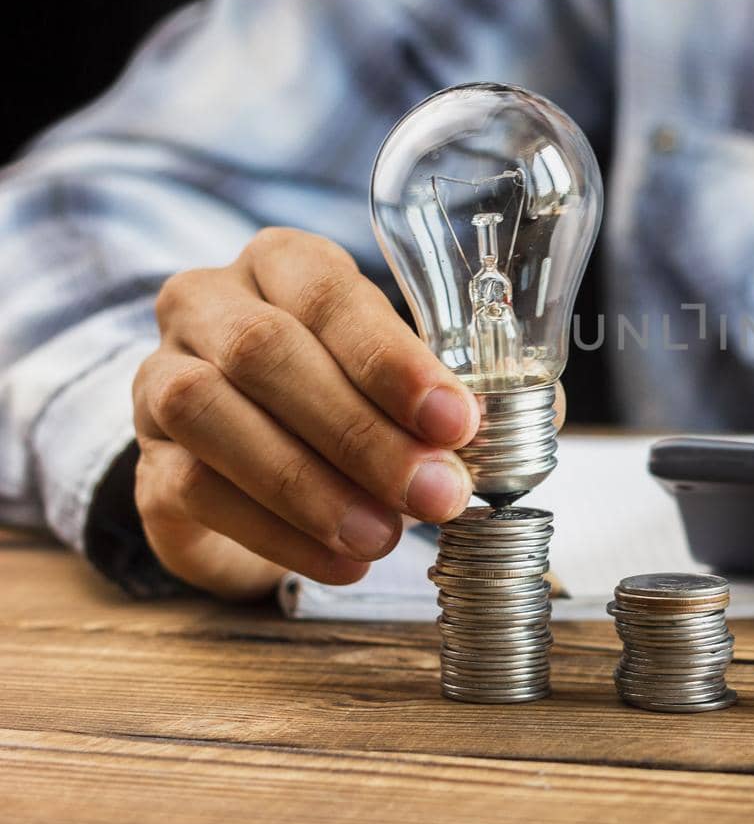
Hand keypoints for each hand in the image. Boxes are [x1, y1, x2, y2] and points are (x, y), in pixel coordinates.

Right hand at [132, 227, 481, 598]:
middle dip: (362, 432)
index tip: (455, 420)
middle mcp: (209, 305)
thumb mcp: (402, 379)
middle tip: (436, 493)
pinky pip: (195, 489)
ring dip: (309, 485)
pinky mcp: (146, 461)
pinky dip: (278, 533)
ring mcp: (161, 379)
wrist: (249, 461)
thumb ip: (464, 390)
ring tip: (385, 535)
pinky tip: (343, 559)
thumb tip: (536, 414)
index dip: (393, 360)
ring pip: (211, 414)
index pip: (331, 294)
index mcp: (284, 264)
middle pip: (267, 353)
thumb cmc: (343, 395)